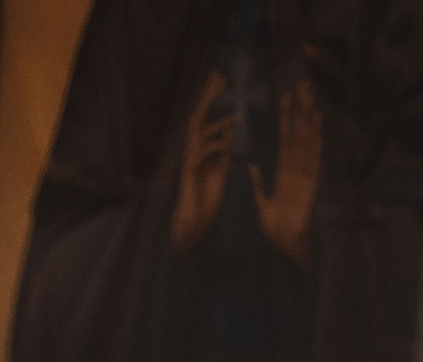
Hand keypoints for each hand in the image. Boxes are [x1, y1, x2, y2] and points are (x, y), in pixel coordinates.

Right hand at [171, 71, 234, 248]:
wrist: (195, 222)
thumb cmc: (207, 198)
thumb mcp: (221, 169)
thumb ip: (224, 150)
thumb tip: (232, 130)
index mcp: (200, 146)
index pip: (206, 115)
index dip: (213, 96)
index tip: (223, 77)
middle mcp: (192, 148)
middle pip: (199, 115)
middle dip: (209, 96)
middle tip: (221, 77)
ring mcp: (189, 159)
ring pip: (199, 132)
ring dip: (216, 122)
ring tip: (233, 115)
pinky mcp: (189, 172)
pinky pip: (203, 153)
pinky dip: (217, 145)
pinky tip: (228, 141)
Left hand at [251, 76, 321, 264]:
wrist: (286, 244)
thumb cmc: (274, 229)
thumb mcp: (261, 203)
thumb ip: (257, 183)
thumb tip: (250, 165)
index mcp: (283, 172)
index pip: (284, 138)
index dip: (285, 118)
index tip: (285, 97)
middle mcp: (296, 167)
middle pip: (299, 131)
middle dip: (300, 108)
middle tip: (301, 83)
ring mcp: (305, 171)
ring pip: (307, 136)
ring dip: (308, 115)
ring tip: (309, 92)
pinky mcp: (311, 178)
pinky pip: (314, 152)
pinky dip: (316, 135)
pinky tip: (316, 118)